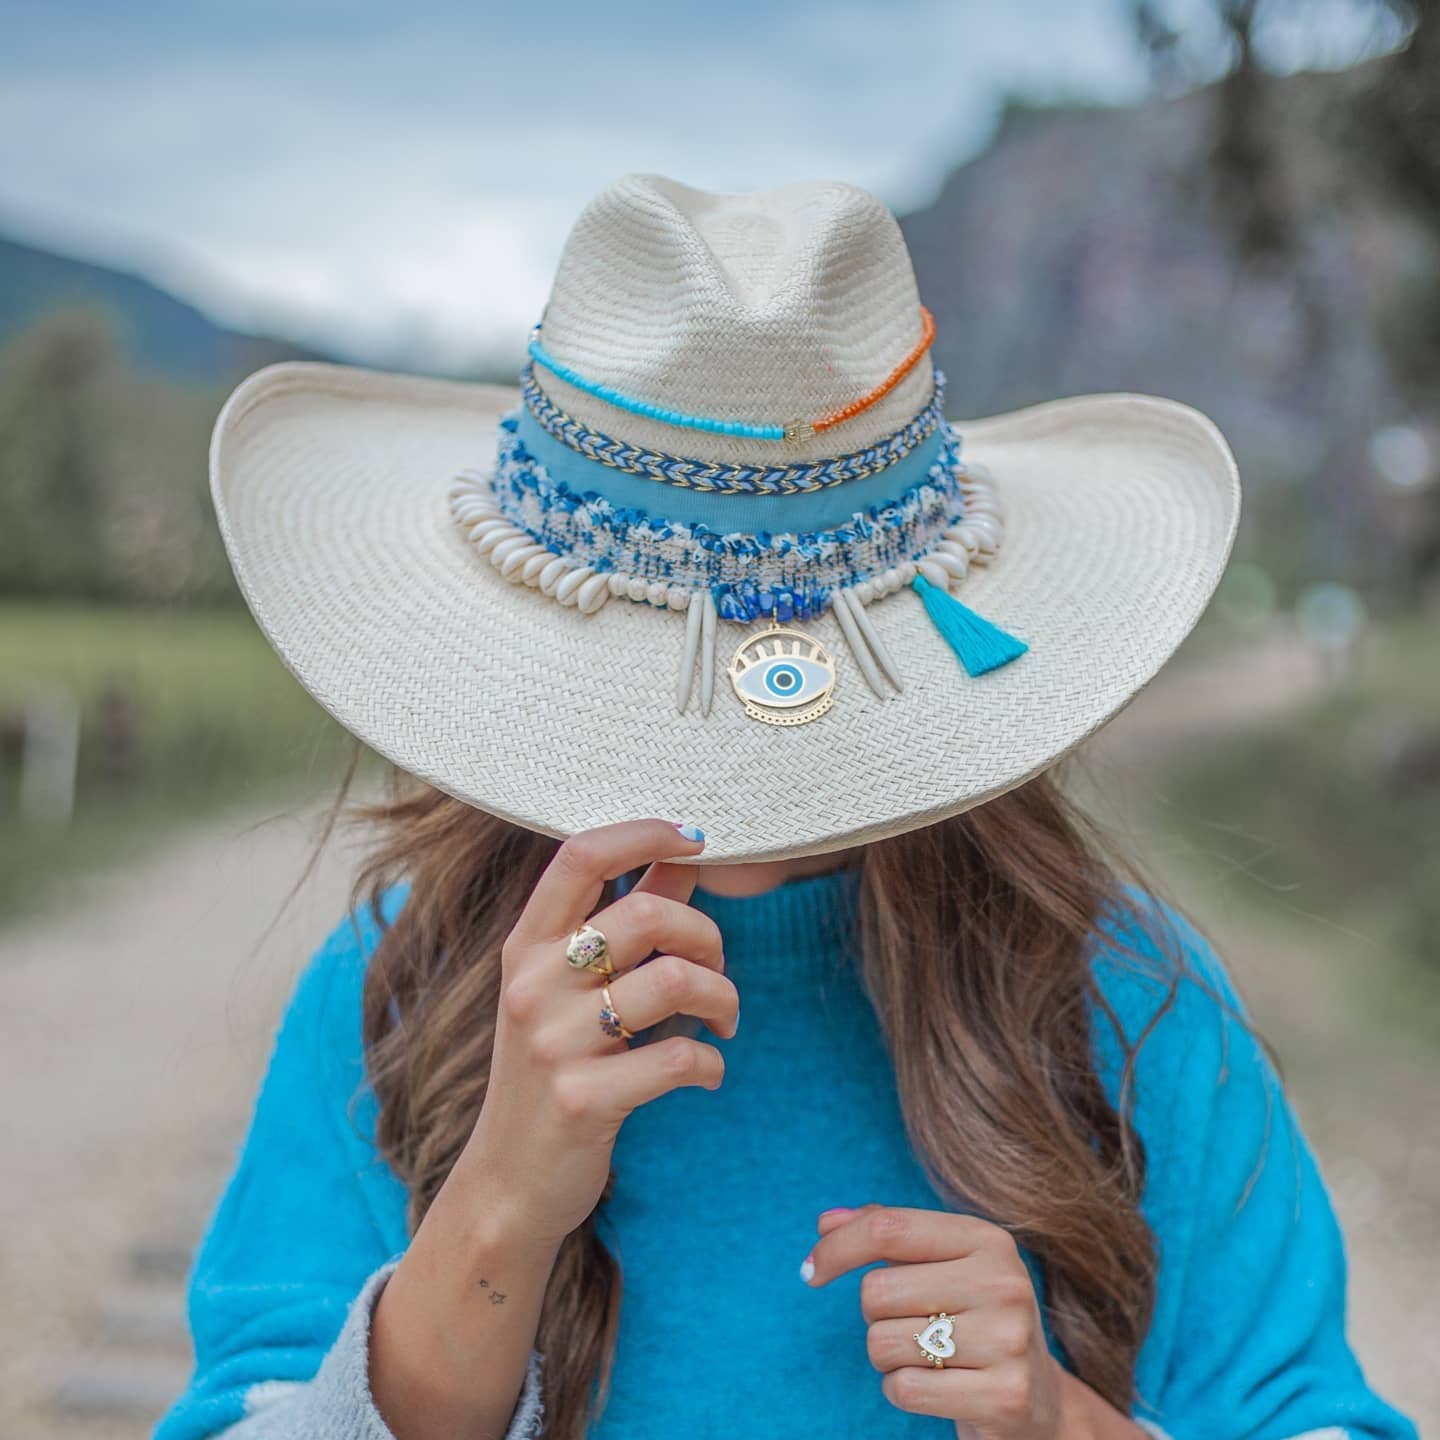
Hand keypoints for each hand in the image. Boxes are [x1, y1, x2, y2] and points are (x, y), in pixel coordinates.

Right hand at [453, 818, 738, 1247]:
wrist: (509, 1183)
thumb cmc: (554, 1066)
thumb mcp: (568, 986)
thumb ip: (624, 915)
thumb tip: (685, 850)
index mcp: (527, 944)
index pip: (581, 855)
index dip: (645, 832)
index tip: (696, 840)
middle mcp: (532, 984)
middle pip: (648, 914)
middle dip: (708, 936)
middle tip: (717, 969)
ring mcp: (552, 1043)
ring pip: (674, 981)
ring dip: (723, 998)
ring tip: (724, 1020)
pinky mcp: (582, 1101)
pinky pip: (680, 1057)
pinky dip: (712, 1062)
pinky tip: (706, 1072)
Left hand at [804, 1205, 1138, 1439]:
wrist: (1040, 1401)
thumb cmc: (973, 1319)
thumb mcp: (941, 1265)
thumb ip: (885, 1235)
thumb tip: (826, 1222)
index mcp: (986, 1238)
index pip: (888, 1229)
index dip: (836, 1248)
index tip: (810, 1272)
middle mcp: (1003, 1282)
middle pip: (876, 1292)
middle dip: (876, 1317)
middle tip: (914, 1328)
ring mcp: (1009, 1340)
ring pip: (883, 1343)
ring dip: (888, 1357)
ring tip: (930, 1359)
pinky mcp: (1005, 1396)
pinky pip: (903, 1389)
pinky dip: (903, 1391)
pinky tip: (939, 1388)